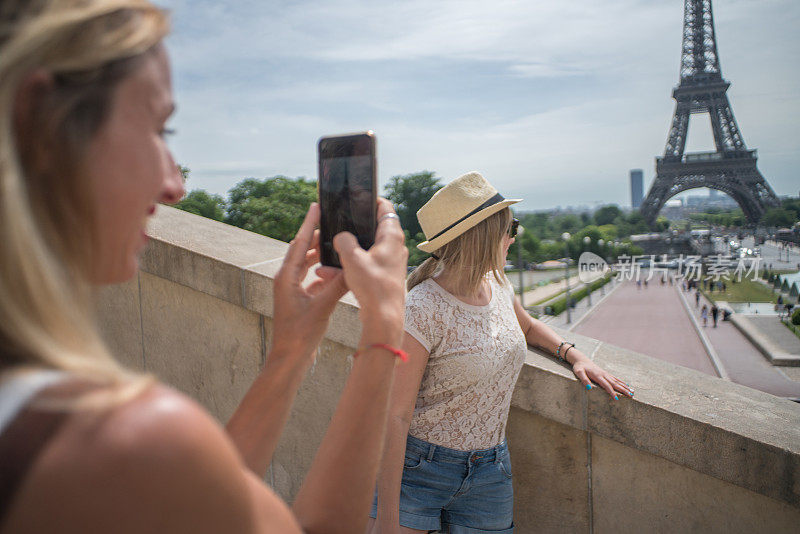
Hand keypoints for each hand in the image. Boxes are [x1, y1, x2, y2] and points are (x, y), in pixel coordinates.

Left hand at [271, 203, 347, 358]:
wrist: (290, 357)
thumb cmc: (300, 334)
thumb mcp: (322, 307)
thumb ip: (337, 285)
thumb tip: (352, 268)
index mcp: (286, 277)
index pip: (299, 243)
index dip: (308, 224)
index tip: (316, 206)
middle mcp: (286, 280)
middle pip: (302, 250)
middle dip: (316, 236)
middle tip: (331, 221)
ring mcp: (291, 290)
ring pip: (307, 265)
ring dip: (320, 255)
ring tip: (335, 243)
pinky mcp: (299, 299)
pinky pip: (312, 279)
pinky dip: (323, 273)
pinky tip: (337, 272)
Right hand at [323, 198, 407, 343]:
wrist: (384, 318)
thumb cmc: (373, 287)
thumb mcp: (353, 258)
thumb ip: (344, 241)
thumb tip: (341, 236)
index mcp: (392, 236)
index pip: (385, 208)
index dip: (372, 201)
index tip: (358, 198)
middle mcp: (395, 247)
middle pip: (374, 228)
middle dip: (354, 229)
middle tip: (338, 226)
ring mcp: (390, 262)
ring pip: (367, 249)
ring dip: (348, 251)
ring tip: (329, 255)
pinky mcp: (384, 276)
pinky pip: (365, 265)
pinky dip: (351, 266)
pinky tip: (332, 273)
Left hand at [571, 357, 633, 399]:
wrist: (581, 360)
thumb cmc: (579, 367)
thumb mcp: (579, 372)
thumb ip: (584, 379)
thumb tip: (588, 388)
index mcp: (598, 376)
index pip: (606, 385)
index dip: (612, 392)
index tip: (617, 399)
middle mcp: (604, 375)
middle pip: (615, 384)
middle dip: (623, 390)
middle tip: (631, 396)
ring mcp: (606, 374)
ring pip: (617, 381)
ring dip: (625, 387)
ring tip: (633, 392)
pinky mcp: (606, 374)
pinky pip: (616, 379)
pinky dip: (622, 382)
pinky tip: (627, 386)